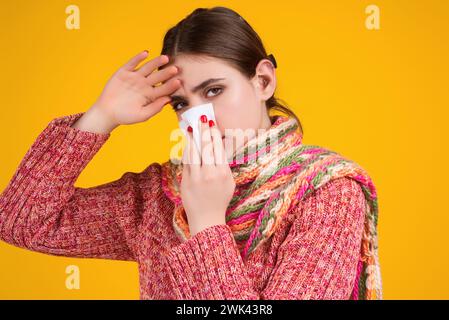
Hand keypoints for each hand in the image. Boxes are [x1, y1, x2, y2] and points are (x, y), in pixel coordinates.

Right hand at [72, 50, 180, 133]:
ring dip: (156, 63)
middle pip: (158, 77)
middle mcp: (145, 84)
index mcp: (151, 95)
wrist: (107, 112)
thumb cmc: (125, 116)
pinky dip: (138, 58)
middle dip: (166, 73)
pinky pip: (132, 63)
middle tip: (176, 68)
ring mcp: (135, 77)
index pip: (164, 89)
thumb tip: (168, 100)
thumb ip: (155, 108)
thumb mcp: (142, 115)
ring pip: (148, 68)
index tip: (179, 82)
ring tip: (165, 58)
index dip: (171, 85)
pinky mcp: (124, 72)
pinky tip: (145, 53)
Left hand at [180, 116, 235, 236]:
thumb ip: (224, 166)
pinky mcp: (186, 182)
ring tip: (191, 126)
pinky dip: (186, 150)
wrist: (207, 219)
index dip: (214, 135)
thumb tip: (219, 148)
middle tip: (202, 119)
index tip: (212, 125)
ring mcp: (196, 178)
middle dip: (204, 131)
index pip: (218, 149)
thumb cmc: (220, 200)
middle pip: (206, 147)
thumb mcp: (229, 183)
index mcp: (223, 173)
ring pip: (193, 152)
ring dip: (192, 137)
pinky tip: (186, 142)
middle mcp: (210, 174)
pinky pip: (186, 162)